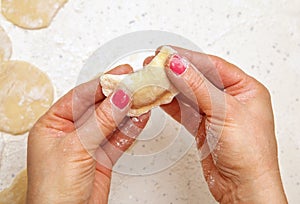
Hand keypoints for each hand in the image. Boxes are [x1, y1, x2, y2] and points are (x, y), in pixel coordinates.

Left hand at [27, 64, 149, 203]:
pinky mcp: (102, 157)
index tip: (122, 74)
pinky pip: (119, 138)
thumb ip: (101, 121)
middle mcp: (70, 132)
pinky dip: (131, 129)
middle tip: (137, 84)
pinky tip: (141, 118)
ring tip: (144, 98)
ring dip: (128, 111)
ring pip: (112, 122)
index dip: (102, 84)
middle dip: (119, 96)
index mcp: (53, 124)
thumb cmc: (53, 192)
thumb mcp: (76, 148)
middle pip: (99, 107)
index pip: (80, 96)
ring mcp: (88, 144)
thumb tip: (119, 98)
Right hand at [146, 46, 286, 202]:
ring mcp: (214, 113)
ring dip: (170, 87)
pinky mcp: (202, 126)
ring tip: (152, 78)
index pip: (213, 65)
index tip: (168, 53)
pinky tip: (159, 97)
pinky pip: (183, 109)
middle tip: (155, 64)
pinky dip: (170, 104)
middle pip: (198, 78)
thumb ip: (198, 86)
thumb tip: (178, 65)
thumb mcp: (225, 112)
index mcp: (245, 89)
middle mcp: (230, 99)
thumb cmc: (250, 154)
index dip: (189, 58)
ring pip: (188, 93)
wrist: (243, 187)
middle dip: (176, 71)